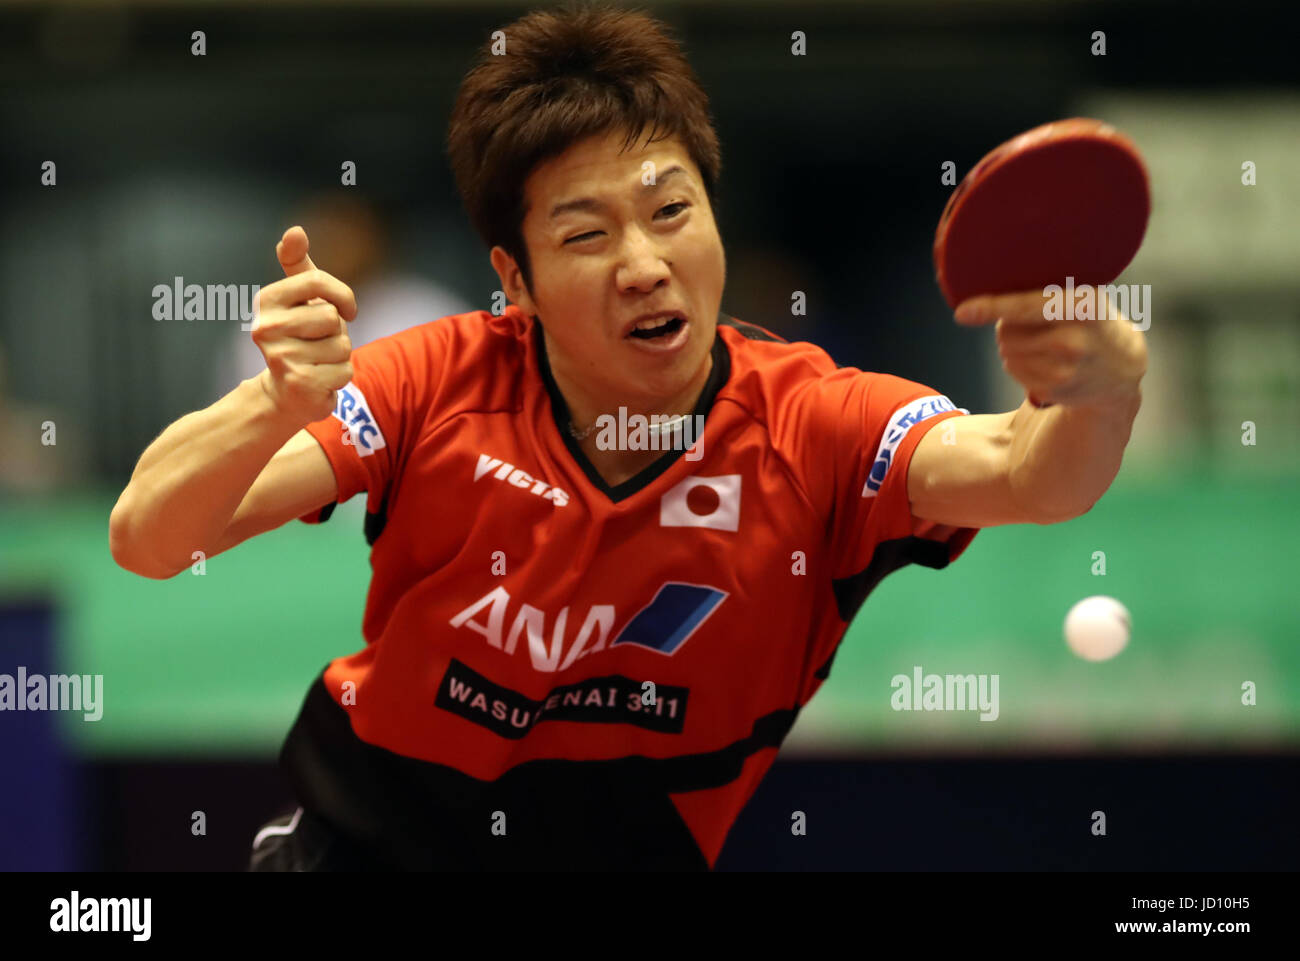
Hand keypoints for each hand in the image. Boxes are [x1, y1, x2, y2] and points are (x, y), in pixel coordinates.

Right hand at [252, 226, 357, 425]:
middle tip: (318, 343)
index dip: (342, 294)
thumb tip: (295, 230)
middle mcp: (266, 328)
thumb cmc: (301, 336)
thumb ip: (298, 264)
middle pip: (331, 316)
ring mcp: (281, 357)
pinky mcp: (300, 384)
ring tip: (319, 361)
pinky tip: (320, 379)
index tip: (346, 308)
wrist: (286, 393)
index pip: (316, 280)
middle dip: (337, 332)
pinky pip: (345, 371)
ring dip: (340, 355)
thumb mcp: (300, 298)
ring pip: (342, 346)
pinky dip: (340, 377)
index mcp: (266, 301)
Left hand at [954, 287, 1146, 408]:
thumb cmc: (1091, 319)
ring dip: (1013, 346)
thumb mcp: (1082, 294)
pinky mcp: (1056, 390)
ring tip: (1042, 341)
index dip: (992, 307)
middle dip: (1007, 325)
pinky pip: (1015, 372)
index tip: (962, 312)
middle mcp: (1074, 340)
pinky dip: (1020, 364)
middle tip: (1032, 322)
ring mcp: (1065, 369)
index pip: (1025, 306)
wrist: (1123, 365)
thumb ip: (1046, 289)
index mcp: (1082, 306)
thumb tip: (989, 291)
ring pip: (1007, 354)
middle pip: (1007, 332)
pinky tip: (1045, 360)